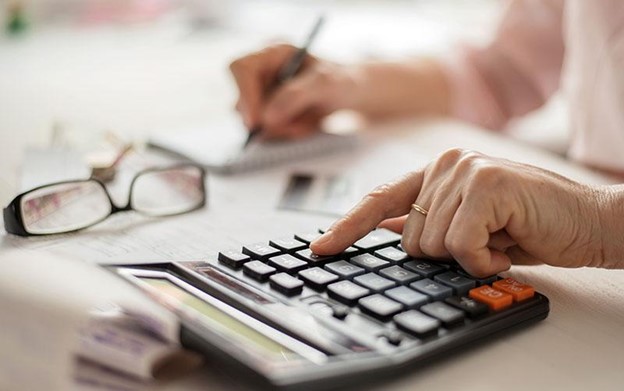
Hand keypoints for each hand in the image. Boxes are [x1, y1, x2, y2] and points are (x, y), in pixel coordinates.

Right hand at [229, 44, 358, 138]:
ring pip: (253, 124)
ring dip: (281, 131)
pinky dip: (285, 137)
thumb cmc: (339, 80)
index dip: (245, 95)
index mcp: (272, 52)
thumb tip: (267, 118)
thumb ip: (297, 95)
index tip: (257, 122)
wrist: (349, 95)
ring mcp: (260, 96)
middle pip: (242, 103)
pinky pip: (265, 135)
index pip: (241, 68)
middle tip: (296, 128)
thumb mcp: (327, 83)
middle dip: (268, 122)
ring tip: (309, 123)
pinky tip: (304, 127)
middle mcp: (260, 73)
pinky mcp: (265, 116)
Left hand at [311, 148, 609, 276]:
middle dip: (445, 256)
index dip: (348, 227)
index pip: (381, 201)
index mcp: (437, 171)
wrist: (587, 221)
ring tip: (501, 239)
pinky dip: (486, 259)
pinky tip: (509, 242)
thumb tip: (386, 231)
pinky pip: (461, 246)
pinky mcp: (485, 183)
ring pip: (432, 245)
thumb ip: (428, 222)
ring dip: (470, 258)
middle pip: (409, 237)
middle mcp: (445, 163)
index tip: (321, 248)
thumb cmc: (529, 225)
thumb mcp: (470, 225)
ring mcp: (464, 169)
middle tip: (485, 242)